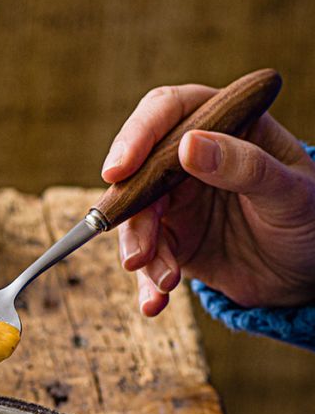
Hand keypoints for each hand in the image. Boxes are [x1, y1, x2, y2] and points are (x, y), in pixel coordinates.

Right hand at [101, 83, 314, 313]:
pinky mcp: (170, 239)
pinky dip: (146, 281)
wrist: (310, 271)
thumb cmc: (311, 216)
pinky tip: (156, 301)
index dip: (137, 135)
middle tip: (136, 247)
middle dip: (130, 211)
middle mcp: (189, 157)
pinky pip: (146, 257)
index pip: (168, 112)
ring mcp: (176, 199)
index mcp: (222, 124)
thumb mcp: (289, 191)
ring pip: (135, 217)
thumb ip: (245, 166)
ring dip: (140, 251)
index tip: (118, 170)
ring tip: (166, 280)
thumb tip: (190, 145)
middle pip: (138, 169)